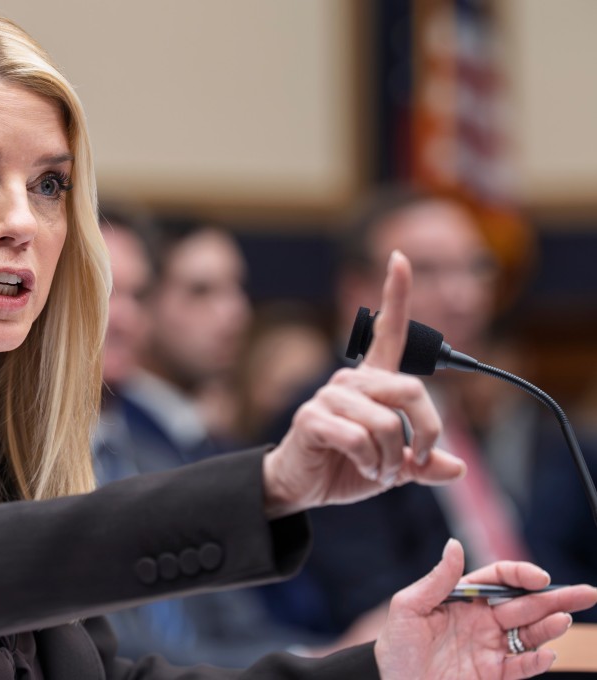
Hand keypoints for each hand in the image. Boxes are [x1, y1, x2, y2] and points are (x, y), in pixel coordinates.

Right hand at [262, 250, 464, 516]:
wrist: (303, 486)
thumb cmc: (346, 466)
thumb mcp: (394, 466)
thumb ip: (424, 463)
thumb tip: (456, 467)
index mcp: (372, 383)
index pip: (388, 330)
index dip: (396, 294)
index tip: (400, 258)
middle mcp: (351, 382)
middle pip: (410, 391)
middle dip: (427, 433)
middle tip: (417, 460)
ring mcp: (329, 397)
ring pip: (387, 424)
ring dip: (391, 459)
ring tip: (377, 469)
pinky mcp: (312, 418)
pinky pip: (359, 439)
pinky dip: (369, 463)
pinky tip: (360, 467)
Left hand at [375, 539, 596, 678]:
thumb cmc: (395, 647)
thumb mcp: (408, 608)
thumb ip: (436, 580)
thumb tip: (455, 545)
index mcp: (462, 598)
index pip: (499, 580)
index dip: (520, 575)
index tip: (539, 578)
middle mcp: (481, 620)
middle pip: (524, 604)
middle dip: (555, 598)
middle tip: (586, 593)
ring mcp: (489, 648)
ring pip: (528, 634)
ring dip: (549, 627)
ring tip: (563, 620)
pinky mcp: (492, 675)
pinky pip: (519, 667)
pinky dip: (535, 662)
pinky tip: (546, 654)